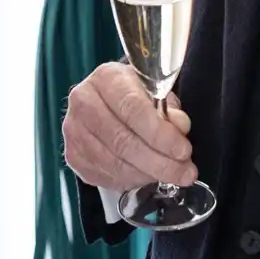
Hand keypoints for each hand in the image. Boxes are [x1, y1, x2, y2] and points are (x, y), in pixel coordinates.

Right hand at [62, 61, 195, 192]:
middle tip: (185, 173)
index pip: (133, 109)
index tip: (184, 151)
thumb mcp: (157, 93)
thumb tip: (179, 127)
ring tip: (173, 175)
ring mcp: (74, 131)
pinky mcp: (73, 156)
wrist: (106, 102)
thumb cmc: (135, 95)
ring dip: (149, 174)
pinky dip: (133, 180)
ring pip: (115, 163)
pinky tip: (148, 175)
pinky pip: (107, 175)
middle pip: (123, 141)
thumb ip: (169, 109)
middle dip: (160, 162)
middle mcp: (83, 102)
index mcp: (106, 78)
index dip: (160, 134)